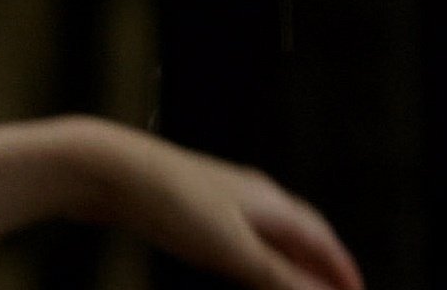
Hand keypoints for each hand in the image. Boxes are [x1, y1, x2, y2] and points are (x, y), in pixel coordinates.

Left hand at [70, 119, 363, 289]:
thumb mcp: (230, 248)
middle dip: (319, 263)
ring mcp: (217, 197)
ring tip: (294, 283)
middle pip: (297, 231)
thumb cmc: (169, 201)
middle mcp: (249, 193)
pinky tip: (236, 264)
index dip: (340, 266)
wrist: (105, 168)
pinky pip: (233, 234)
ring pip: (264, 232)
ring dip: (285, 260)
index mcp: (268, 200)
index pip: (320, 235)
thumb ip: (277, 277)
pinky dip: (251, 256)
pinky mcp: (185, 206)